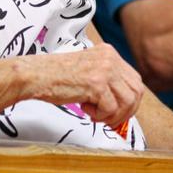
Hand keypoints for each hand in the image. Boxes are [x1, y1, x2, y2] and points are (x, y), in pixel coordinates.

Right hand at [28, 42, 144, 127]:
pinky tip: (86, 110)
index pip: (134, 80)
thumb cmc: (57, 77)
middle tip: (110, 119)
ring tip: (96, 115)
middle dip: (127, 111)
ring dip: (113, 115)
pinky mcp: (96, 84)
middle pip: (136, 91)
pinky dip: (100, 116)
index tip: (119, 112)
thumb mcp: (89, 70)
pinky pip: (110, 108)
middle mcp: (110, 58)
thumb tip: (125, 102)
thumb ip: (107, 79)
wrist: (36, 75)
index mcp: (109, 53)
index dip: (130, 100)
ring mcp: (104, 70)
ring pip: (127, 102)